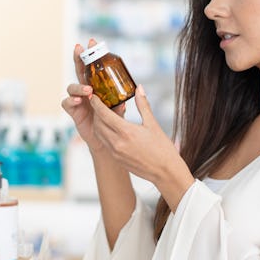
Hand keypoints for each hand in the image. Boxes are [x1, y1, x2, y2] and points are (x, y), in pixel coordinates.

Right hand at [61, 39, 125, 152]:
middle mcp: (86, 90)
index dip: (92, 54)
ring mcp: (78, 100)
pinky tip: (79, 102)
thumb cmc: (114, 122)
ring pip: (71, 87)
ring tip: (88, 90)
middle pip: (79, 71)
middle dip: (78, 58)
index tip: (92, 42)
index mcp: (97, 86)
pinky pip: (67, 103)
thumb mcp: (121, 109)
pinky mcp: (74, 112)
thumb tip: (137, 89)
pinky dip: (72, 101)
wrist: (107, 142)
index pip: (93, 67)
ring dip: (79, 85)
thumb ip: (123, 99)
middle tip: (79, 49)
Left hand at [89, 85, 193, 207]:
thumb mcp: (153, 124)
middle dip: (96, 113)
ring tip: (103, 115)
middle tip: (99, 104)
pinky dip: (104, 134)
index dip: (96, 104)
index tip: (93, 96)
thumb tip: (139, 88)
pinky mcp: (117, 159)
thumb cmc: (163, 148)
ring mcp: (116, 153)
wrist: (166, 172)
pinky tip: (111, 129)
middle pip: (98, 124)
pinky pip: (105, 143)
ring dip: (98, 124)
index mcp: (126, 132)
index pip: (104, 114)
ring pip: (99, 134)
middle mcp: (118, 143)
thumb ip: (143, 105)